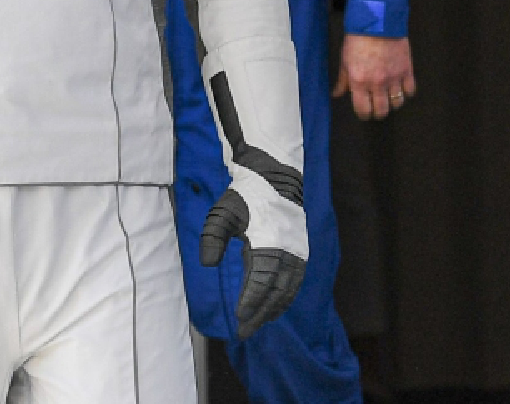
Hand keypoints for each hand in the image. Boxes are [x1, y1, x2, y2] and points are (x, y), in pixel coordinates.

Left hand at [200, 189, 306, 338]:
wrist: (276, 178)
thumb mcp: (223, 213)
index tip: (239, 317)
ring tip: (258, 323)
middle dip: (260, 313)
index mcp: (269, 241)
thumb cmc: (246, 197)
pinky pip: (295, 281)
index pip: (262, 280)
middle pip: (276, 291)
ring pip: (288, 289)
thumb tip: (208, 264)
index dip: (251, 301)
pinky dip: (286, 298)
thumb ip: (212, 237)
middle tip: (244, 332)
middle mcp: (287, 250)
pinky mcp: (301, 251)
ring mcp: (297, 251)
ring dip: (273, 309)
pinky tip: (275, 308)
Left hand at [332, 33, 415, 119]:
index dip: (364, 114)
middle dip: (378, 111)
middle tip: (377, 106)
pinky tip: (401, 87)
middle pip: (382, 111)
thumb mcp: (345, 60)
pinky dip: (406, 92)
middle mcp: (377, 83)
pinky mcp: (407, 70)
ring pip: (397, 103)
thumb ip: (343, 80)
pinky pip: (410, 91)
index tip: (364, 111)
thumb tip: (337, 94)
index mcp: (359, 82)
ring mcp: (394, 78)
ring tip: (389, 96)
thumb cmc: (358, 39)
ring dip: (393, 102)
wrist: (377, 21)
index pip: (363, 110)